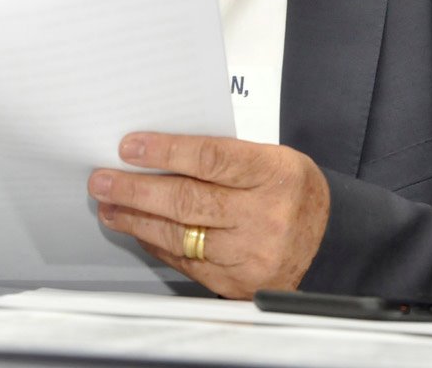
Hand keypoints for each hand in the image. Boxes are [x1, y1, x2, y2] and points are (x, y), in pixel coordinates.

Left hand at [88, 132, 328, 297]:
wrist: (329, 237)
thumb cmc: (289, 189)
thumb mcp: (268, 158)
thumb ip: (219, 156)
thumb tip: (155, 154)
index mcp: (273, 174)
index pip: (209, 159)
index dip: (165, 152)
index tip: (129, 147)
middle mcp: (264, 216)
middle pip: (186, 202)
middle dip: (135, 191)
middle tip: (102, 180)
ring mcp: (252, 255)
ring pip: (180, 236)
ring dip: (136, 220)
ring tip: (109, 206)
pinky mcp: (239, 283)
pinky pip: (187, 263)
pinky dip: (157, 244)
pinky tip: (138, 230)